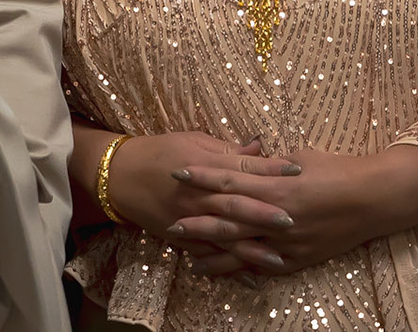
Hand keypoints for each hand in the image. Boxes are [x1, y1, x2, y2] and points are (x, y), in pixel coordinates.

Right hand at [104, 132, 299, 273]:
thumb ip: (228, 149)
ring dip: (251, 248)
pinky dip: (228, 266)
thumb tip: (259, 146)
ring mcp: (190, 219)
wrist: (120, 175)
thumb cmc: (160, 151)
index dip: (270, 169)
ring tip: (279, 257)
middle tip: (293, 219)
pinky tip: (251, 276)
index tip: (297, 169)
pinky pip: (208, 254)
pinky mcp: (183, 238)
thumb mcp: (194, 141)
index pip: (243, 168)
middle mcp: (199, 196)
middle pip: (236, 205)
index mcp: (205, 167)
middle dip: (264, 213)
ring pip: (224, 236)